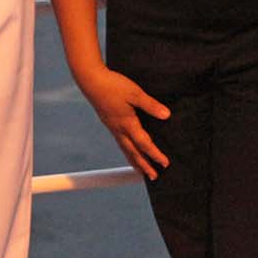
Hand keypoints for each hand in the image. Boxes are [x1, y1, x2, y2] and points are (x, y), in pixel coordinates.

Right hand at [74, 63, 171, 178]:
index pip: (144, 144)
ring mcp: (112, 127)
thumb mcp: (135, 93)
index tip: (165, 164)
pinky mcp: (109, 122)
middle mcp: (119, 129)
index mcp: (127, 123)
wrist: (91, 80)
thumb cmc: (113, 85)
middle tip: (153, 177)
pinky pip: (120, 142)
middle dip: (144, 165)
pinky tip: (128, 149)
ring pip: (125, 149)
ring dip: (134, 160)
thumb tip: (166, 116)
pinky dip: (127, 150)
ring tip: (140, 170)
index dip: (155, 154)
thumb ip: (151, 105)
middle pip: (133, 152)